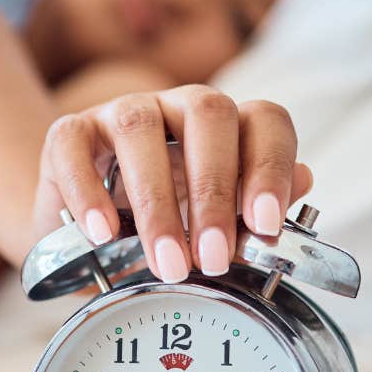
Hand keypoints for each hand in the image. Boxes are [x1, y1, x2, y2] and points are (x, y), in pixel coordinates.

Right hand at [34, 85, 312, 281]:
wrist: (81, 234)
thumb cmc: (153, 231)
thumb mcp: (206, 230)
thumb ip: (249, 212)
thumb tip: (303, 183)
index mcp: (223, 128)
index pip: (263, 121)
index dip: (270, 167)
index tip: (264, 223)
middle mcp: (176, 108)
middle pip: (207, 115)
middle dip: (214, 192)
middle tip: (213, 258)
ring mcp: (120, 114)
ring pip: (140, 128)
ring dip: (157, 201)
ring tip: (166, 262)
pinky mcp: (69, 132)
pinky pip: (74, 145)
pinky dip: (87, 191)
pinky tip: (103, 234)